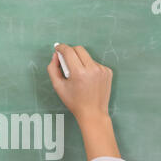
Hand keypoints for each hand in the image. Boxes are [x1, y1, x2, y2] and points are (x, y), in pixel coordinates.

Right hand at [47, 43, 119, 160]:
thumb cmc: (75, 102)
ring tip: (78, 75)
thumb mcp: (58, 87)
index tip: (58, 48)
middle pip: (79, 49)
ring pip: (87, 57)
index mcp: (79, 73)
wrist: (93, 113)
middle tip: (66, 59)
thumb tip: (55, 56)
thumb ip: (53, 69)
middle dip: (71, 51)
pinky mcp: (108, 72)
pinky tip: (87, 79)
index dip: (61, 48)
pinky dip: (89, 68)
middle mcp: (92, 69)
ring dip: (80, 61)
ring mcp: (102, 70)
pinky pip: (95, 63)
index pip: (69, 51)